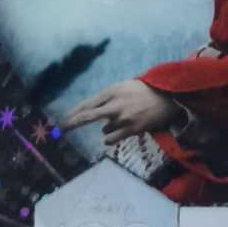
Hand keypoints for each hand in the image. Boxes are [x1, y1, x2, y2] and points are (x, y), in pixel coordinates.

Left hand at [63, 79, 178, 140]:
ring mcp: (123, 118)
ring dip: (110, 127)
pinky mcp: (131, 129)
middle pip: (87, 116)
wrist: (167, 98)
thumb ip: (107, 100)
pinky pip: (111, 138)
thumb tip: (94, 119)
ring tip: (126, 118)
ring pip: (104, 129)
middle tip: (60, 129)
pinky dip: (113, 136)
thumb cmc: (142, 91)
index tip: (61, 121)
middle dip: (72, 124)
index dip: (73, 114)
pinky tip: (125, 128)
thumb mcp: (123, 88)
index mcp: (112, 91)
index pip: (87, 104)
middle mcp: (115, 104)